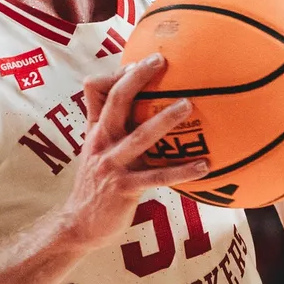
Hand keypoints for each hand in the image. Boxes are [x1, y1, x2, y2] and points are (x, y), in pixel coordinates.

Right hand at [55, 54, 210, 250]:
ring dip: (164, 119)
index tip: (146, 59)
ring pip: (140, 136)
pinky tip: (204, 166)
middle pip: (117, 101)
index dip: (123, 73)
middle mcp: (103, 142)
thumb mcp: (94, 148)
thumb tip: (123, 98)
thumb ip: (105, 123)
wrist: (79, 224)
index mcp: (97, 130)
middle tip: (162, 60)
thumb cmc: (95, 184)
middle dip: (138, 78)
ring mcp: (113, 165)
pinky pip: (158, 177)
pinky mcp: (125, 188)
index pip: (103, 91)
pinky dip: (182, 171)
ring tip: (188, 105)